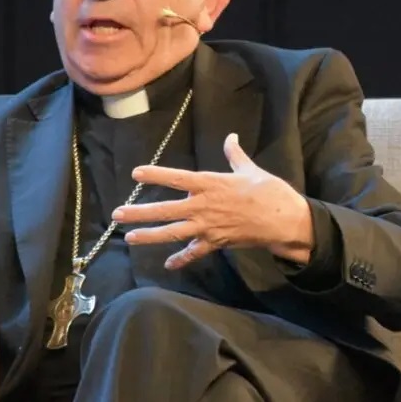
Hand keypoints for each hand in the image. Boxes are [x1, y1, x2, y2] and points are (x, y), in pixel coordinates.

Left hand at [113, 133, 314, 269]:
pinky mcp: (217, 242)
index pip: (177, 178)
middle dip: (140, 212)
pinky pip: (196, 252)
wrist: (283, 219)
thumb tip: (231, 137)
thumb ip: (234, 155)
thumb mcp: (250, 169)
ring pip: (174, 233)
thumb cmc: (268, 191)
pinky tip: (169, 264)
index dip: (156, 175)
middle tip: (117, 214)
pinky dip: (182, 259)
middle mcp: (204, 206)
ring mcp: (208, 227)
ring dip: (151, 236)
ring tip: (130, 238)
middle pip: (166, 210)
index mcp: (211, 184)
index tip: (136, 174)